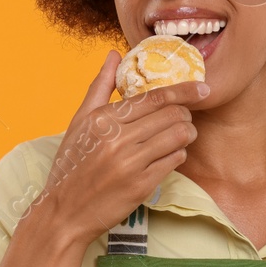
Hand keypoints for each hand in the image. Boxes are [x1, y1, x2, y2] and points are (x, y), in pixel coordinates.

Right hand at [32, 51, 209, 245]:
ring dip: (187, 133)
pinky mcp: (141, 186)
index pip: (154, 98)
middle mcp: (117, 139)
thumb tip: (115, 54)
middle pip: (171, 115)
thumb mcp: (79, 121)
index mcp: (103, 119)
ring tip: (183, 134)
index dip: (184, 91)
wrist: (63, 212)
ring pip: (178, 136)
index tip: (202, 88)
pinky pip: (174, 160)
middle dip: (186, 113)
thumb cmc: (71, 165)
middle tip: (185, 116)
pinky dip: (178, 154)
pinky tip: (171, 153)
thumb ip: (100, 86)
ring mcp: (130, 164)